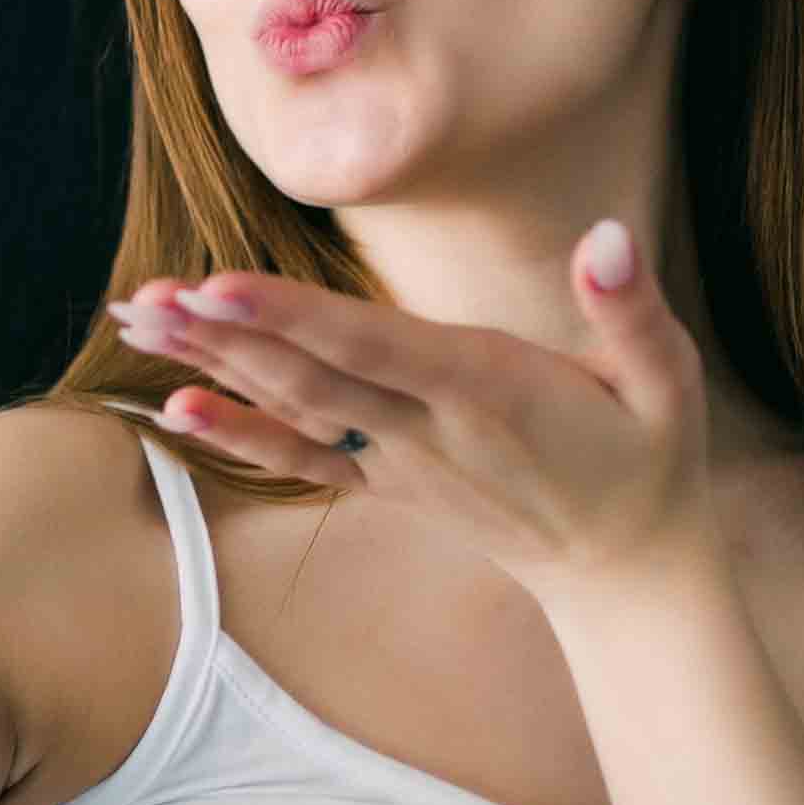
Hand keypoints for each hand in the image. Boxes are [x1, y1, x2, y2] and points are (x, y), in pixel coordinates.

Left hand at [101, 218, 715, 593]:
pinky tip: (176, 410)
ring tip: (135, 323)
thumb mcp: (668, 381)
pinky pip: (301, 460)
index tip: (214, 285)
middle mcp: (427, 430)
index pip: (370, 346)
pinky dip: (239, 435)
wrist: (625, 571)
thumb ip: (632, 306)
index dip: (290, 316)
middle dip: (221, 337)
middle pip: (308, 377)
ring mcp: (399, 463)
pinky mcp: (387, 484)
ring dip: (209, 367)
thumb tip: (607, 234)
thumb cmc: (648, 458)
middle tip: (142, 298)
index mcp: (486, 391)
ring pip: (291, 409)